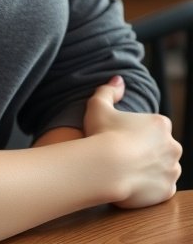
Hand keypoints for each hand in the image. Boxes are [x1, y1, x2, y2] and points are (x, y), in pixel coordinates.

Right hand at [84, 75, 181, 207]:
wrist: (106, 168)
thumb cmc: (102, 134)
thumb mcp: (98, 105)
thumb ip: (109, 90)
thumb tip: (118, 81)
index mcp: (160, 124)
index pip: (155, 127)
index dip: (139, 132)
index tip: (124, 137)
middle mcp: (173, 146)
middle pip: (163, 147)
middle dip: (149, 151)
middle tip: (125, 154)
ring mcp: (172, 169)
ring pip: (164, 168)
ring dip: (152, 169)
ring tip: (129, 170)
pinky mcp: (167, 190)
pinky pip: (162, 187)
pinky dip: (151, 187)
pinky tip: (134, 183)